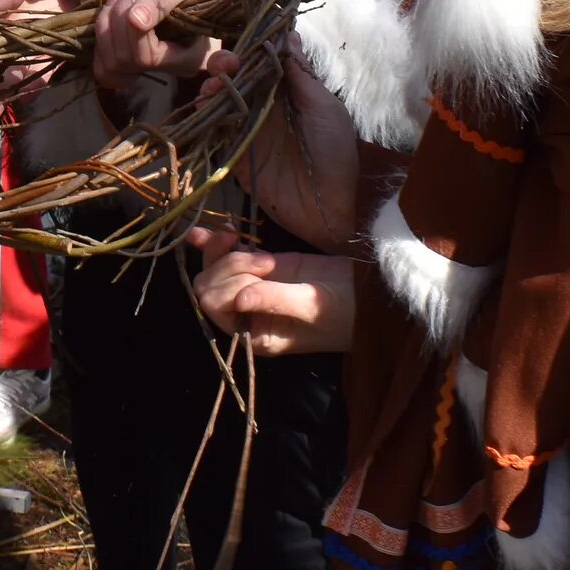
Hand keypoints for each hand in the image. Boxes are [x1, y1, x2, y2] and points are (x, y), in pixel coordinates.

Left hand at [93, 0, 225, 92]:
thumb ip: (161, 1)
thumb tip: (134, 21)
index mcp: (189, 57)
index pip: (148, 58)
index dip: (132, 29)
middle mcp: (169, 68)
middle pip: (126, 62)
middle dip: (118, 22)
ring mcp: (150, 67)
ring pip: (110, 64)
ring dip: (106, 25)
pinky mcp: (132, 58)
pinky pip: (104, 62)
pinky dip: (102, 33)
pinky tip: (111, 8)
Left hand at [185, 226, 355, 355]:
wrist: (372, 295)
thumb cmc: (346, 311)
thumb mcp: (312, 307)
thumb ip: (274, 300)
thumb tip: (238, 298)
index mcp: (254, 334)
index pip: (215, 308)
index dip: (227, 285)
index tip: (262, 271)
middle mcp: (246, 315)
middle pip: (210, 286)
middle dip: (230, 268)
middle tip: (266, 263)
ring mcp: (253, 288)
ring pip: (217, 267)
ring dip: (229, 253)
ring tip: (265, 255)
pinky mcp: (264, 267)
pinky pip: (231, 255)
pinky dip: (215, 245)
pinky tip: (198, 235)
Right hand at [209, 42, 363, 253]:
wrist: (331, 207)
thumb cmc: (336, 153)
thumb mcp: (324, 107)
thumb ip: (301, 74)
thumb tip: (290, 34)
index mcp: (289, 92)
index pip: (262, 62)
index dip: (250, 48)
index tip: (244, 40)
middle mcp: (265, 107)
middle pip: (237, 78)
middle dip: (226, 65)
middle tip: (226, 65)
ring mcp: (248, 130)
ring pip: (221, 101)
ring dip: (213, 88)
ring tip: (213, 87)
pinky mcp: (235, 155)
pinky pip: (215, 131)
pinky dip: (206, 117)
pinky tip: (205, 107)